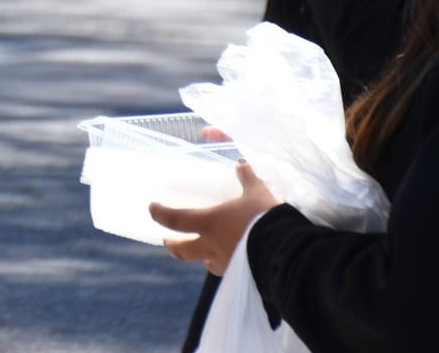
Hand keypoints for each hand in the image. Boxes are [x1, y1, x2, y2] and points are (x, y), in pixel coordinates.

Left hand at [149, 162, 280, 275]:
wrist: (286, 250)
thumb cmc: (265, 217)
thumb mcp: (257, 194)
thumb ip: (247, 179)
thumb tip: (242, 163)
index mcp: (209, 223)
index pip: (175, 220)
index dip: (160, 214)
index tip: (152, 208)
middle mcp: (212, 246)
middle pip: (182, 251)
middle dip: (173, 246)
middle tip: (168, 241)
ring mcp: (226, 263)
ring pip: (206, 262)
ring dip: (202, 256)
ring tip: (204, 251)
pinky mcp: (241, 275)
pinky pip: (227, 270)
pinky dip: (225, 264)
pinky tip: (232, 260)